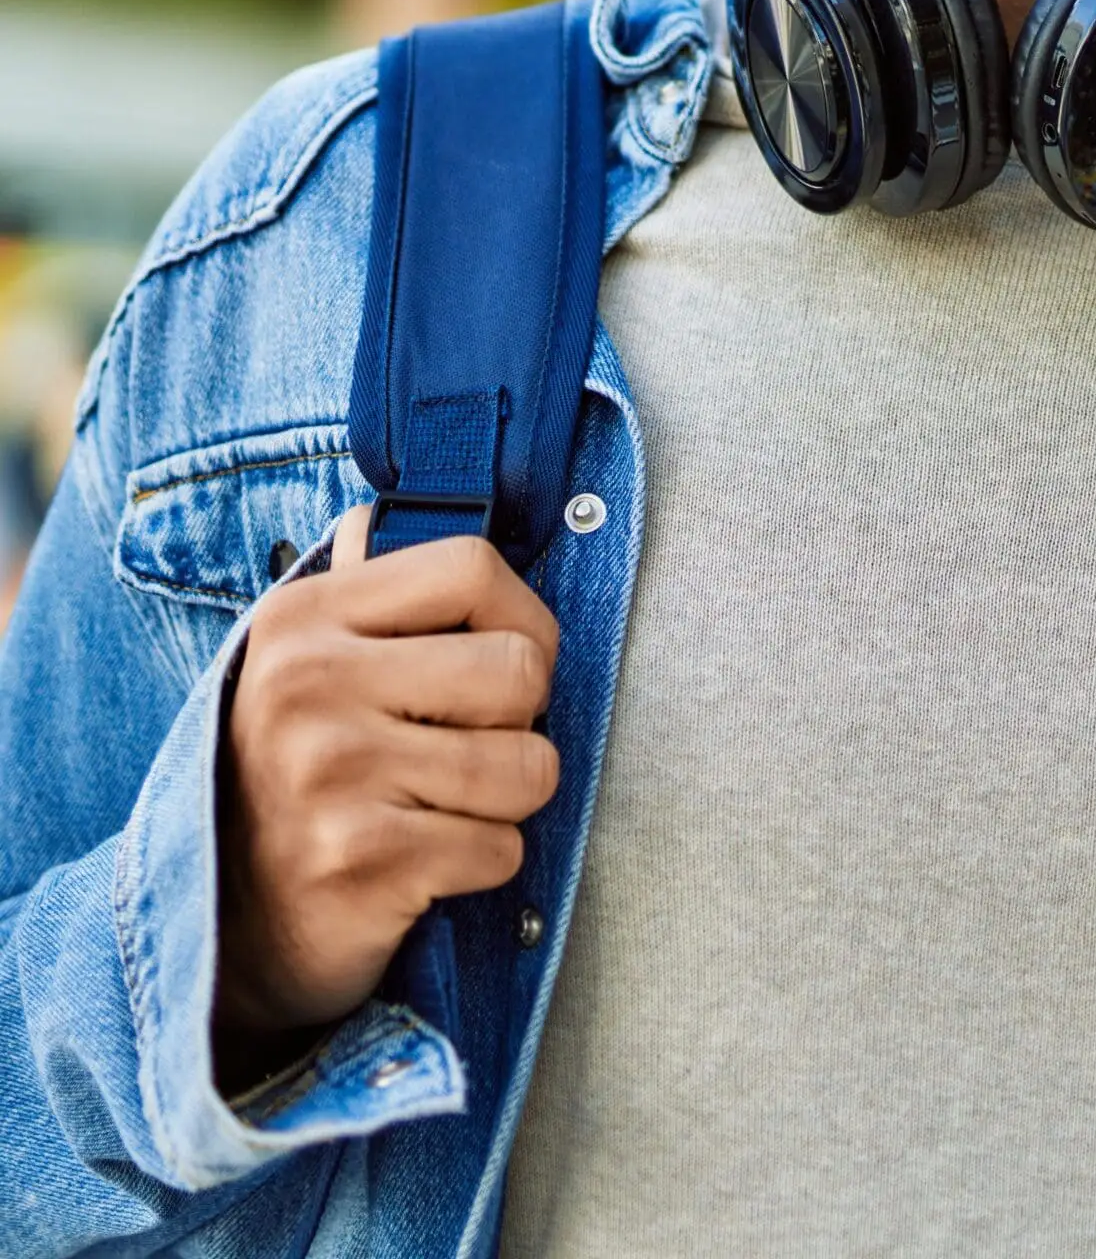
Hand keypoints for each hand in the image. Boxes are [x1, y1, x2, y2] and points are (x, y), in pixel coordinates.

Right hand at [213, 509, 559, 1068]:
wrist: (221, 927)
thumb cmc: (292, 776)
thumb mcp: (303, 666)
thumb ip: (364, 593)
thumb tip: (391, 514)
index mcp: (304, 618)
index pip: (473, 566)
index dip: (524, 615)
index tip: (509, 656)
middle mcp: (308, 685)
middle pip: (519, 668)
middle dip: (522, 719)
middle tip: (473, 743)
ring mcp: (332, 774)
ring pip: (527, 766)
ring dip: (508, 799)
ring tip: (447, 803)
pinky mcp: (360, 862)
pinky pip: (502, 849)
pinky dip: (484, 861)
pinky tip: (427, 862)